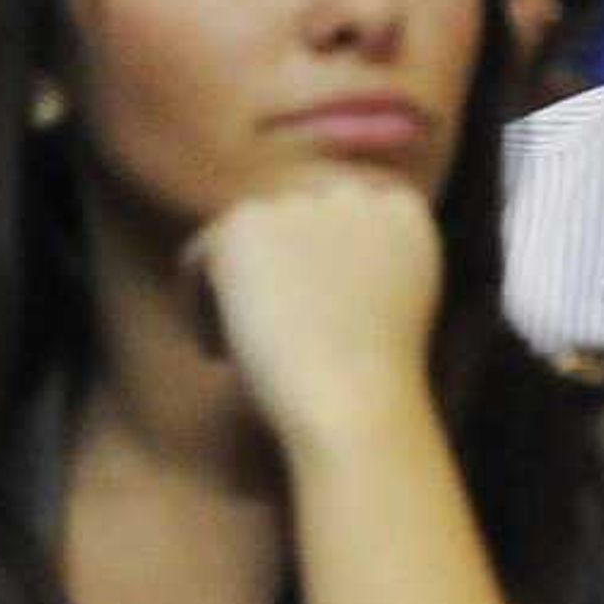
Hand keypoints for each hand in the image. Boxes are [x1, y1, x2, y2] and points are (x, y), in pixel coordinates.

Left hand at [187, 177, 445, 450]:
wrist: (355, 405)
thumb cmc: (367, 390)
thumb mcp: (375, 319)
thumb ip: (346, 274)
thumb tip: (282, 263)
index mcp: (404, 216)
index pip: (338, 222)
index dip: (310, 273)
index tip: (303, 327)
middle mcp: (356, 197)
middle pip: (286, 227)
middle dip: (269, 278)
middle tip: (261, 341)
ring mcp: (301, 205)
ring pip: (241, 243)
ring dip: (233, 292)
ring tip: (238, 355)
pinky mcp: (246, 223)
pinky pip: (199, 257)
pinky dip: (199, 307)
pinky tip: (218, 356)